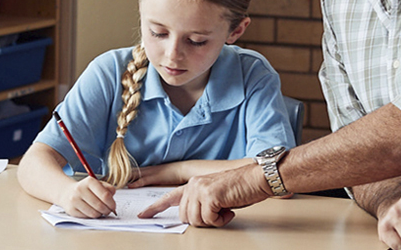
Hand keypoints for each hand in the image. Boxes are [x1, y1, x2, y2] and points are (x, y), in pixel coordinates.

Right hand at [57, 176, 116, 218]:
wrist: (67, 192)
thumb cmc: (87, 189)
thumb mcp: (98, 184)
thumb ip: (109, 190)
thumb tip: (112, 202)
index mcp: (89, 181)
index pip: (105, 195)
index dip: (112, 203)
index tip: (113, 206)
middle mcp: (80, 189)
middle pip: (100, 206)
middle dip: (107, 210)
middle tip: (109, 211)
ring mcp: (74, 200)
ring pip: (93, 213)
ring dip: (100, 214)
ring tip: (101, 211)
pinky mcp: (71, 210)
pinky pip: (86, 217)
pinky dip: (92, 216)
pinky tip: (92, 212)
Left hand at [137, 163, 271, 226]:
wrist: (257, 179)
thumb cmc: (241, 188)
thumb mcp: (216, 195)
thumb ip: (201, 203)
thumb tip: (194, 218)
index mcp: (193, 184)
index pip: (169, 197)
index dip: (155, 207)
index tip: (143, 215)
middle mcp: (193, 185)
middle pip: (185, 216)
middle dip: (202, 221)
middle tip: (218, 215)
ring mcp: (200, 189)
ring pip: (195, 220)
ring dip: (212, 221)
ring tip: (225, 211)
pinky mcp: (210, 195)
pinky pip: (208, 219)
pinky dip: (220, 220)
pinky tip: (229, 210)